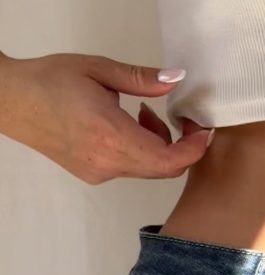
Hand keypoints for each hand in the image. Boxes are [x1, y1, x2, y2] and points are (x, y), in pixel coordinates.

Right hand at [0, 52, 213, 184]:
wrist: (9, 101)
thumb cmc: (50, 80)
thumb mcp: (98, 69)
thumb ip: (142, 79)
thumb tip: (177, 78)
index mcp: (111, 136)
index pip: (170, 160)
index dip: (195, 149)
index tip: (204, 130)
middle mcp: (108, 163)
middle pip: (165, 169)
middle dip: (182, 146)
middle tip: (181, 120)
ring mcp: (101, 173)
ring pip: (149, 170)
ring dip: (159, 146)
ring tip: (143, 113)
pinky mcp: (94, 175)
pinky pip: (131, 169)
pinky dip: (141, 151)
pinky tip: (126, 126)